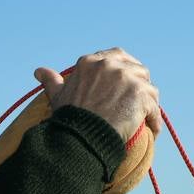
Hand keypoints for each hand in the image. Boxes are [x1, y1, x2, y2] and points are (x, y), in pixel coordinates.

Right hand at [35, 48, 160, 143]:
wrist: (80, 136)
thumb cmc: (69, 118)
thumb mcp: (58, 95)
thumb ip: (52, 81)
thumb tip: (38, 71)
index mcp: (92, 62)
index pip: (117, 58)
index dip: (124, 72)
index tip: (125, 87)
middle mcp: (110, 64)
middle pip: (136, 69)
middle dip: (139, 85)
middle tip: (137, 103)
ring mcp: (127, 77)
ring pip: (148, 87)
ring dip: (149, 103)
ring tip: (147, 118)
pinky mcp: (140, 94)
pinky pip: (154, 106)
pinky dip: (154, 119)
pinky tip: (152, 130)